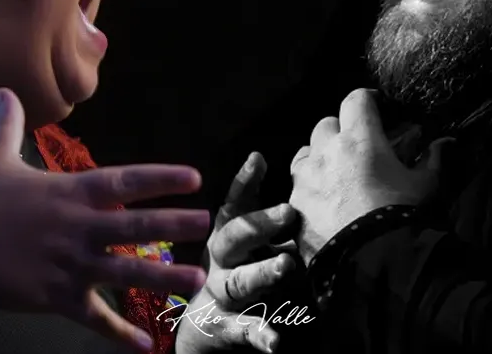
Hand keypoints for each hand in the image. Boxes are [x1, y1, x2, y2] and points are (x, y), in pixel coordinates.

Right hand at [0, 88, 211, 351]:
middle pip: (134, 227)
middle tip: (206, 223)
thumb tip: (4, 90)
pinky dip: (119, 333)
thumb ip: (10, 124)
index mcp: (71, 193)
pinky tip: (146, 346)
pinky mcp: (58, 297)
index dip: (161, 178)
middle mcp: (78, 228)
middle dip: (173, 224)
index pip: (125, 181)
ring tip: (197, 279)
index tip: (194, 178)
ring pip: (126, 274)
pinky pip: (95, 318)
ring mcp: (70, 265)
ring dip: (164, 277)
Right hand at [173, 153, 297, 353]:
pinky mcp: (226, 326)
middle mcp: (220, 260)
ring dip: (262, 272)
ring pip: (240, 281)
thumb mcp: (240, 235)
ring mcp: (222, 292)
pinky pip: (244, 329)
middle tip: (288, 212)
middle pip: (234, 238)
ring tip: (286, 265)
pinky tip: (276, 341)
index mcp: (225, 234)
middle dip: (259, 225)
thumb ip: (252, 204)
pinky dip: (260, 334)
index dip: (244, 183)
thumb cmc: (234, 267)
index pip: (234, 204)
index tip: (258, 161)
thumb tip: (259, 157)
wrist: (203, 324)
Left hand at [289, 88, 441, 264]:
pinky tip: (323, 202)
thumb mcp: (426, 186)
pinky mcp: (294, 205)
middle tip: (357, 148)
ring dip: (319, 156)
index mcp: (360, 139)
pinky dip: (308, 187)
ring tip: (335, 174)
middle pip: (327, 124)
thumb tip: (445, 143)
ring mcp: (305, 179)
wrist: (372, 265)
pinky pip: (296, 185)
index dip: (367, 101)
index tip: (375, 109)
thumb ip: (433, 159)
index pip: (356, 100)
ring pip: (305, 152)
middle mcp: (326, 152)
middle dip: (341, 131)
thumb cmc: (402, 218)